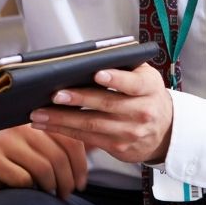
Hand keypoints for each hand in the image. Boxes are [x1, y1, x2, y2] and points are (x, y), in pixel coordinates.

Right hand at [0, 124, 87, 198]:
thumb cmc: (7, 158)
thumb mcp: (33, 147)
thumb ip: (58, 143)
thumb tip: (94, 145)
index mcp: (34, 121)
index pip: (69, 139)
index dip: (81, 164)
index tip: (82, 183)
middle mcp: (20, 127)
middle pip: (58, 156)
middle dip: (68, 180)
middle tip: (67, 194)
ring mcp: (5, 141)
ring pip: (43, 168)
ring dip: (52, 187)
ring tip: (52, 194)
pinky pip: (23, 178)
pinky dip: (31, 188)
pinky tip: (29, 191)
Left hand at [29, 63, 172, 163]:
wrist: (166, 130)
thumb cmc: (145, 94)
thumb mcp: (144, 76)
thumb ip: (122, 65)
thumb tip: (86, 57)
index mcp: (149, 88)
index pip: (133, 83)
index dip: (115, 79)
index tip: (97, 73)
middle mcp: (142, 111)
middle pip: (107, 105)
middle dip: (78, 100)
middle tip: (54, 95)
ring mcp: (131, 132)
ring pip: (92, 125)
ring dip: (62, 119)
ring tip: (39, 112)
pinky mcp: (119, 147)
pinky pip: (87, 138)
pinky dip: (64, 131)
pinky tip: (46, 124)